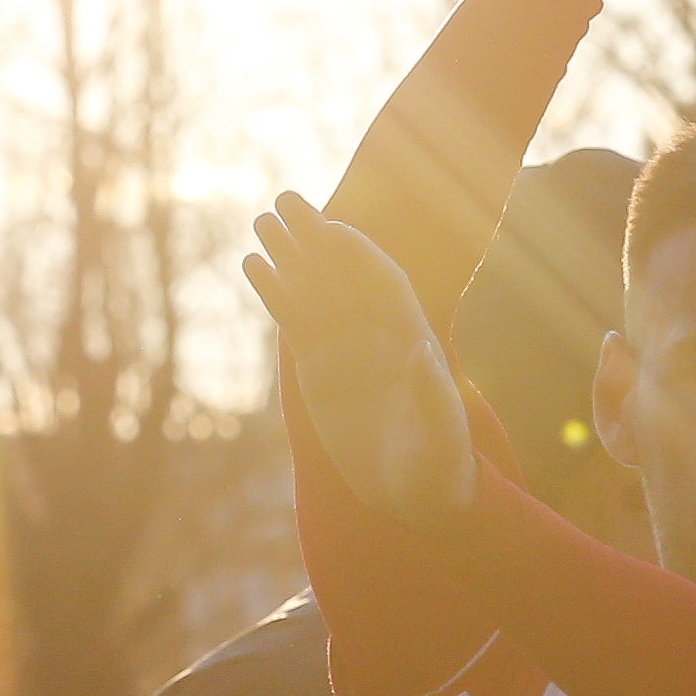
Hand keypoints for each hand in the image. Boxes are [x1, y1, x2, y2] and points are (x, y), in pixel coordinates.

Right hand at [245, 193, 473, 529]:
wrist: (415, 494)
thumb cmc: (438, 468)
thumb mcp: (442, 438)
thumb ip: (434, 396)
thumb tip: (421, 351)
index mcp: (410, 337)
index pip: (382, 283)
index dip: (358, 255)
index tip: (331, 228)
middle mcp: (378, 334)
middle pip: (344, 275)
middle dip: (316, 238)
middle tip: (284, 200)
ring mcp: (346, 347)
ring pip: (315, 289)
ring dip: (290, 254)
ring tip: (261, 221)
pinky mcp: (319, 367)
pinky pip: (294, 319)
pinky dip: (275, 291)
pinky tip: (253, 264)